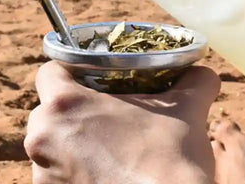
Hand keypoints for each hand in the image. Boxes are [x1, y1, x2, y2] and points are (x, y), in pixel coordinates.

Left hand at [24, 61, 219, 183]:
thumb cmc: (172, 162)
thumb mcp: (187, 112)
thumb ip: (193, 82)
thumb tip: (203, 72)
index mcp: (64, 105)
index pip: (49, 72)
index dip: (69, 72)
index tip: (89, 80)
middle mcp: (41, 138)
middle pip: (47, 113)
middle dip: (71, 114)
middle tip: (103, 118)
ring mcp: (42, 175)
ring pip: (49, 148)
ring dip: (71, 147)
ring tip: (106, 153)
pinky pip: (55, 179)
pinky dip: (73, 177)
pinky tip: (103, 177)